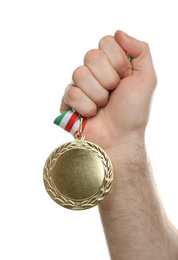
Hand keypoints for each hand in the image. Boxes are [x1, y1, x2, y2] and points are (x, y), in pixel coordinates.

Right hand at [60, 30, 156, 151]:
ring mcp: (79, 84)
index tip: (125, 78)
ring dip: (98, 95)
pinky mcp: (68, 99)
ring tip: (103, 106)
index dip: (118, 62)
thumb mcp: (146, 78)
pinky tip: (92, 114)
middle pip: (91, 56)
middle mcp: (94, 70)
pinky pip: (71, 93)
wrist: (121, 137)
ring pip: (79, 74)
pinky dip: (86, 107)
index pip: (106, 42)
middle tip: (114, 94)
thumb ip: (140, 50)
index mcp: (111, 62)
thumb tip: (118, 32)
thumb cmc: (134, 111)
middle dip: (108, 79)